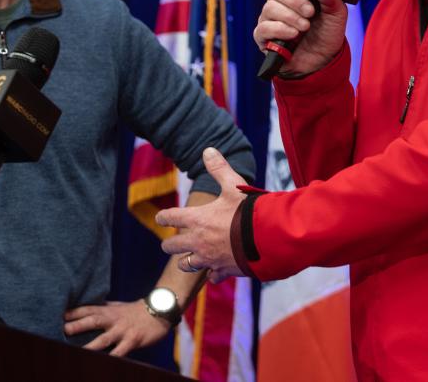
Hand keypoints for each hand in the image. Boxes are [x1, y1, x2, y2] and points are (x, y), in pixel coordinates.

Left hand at [64, 300, 171, 355]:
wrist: (158, 311)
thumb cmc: (134, 311)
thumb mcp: (117, 306)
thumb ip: (102, 309)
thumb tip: (84, 311)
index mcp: (108, 310)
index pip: (88, 309)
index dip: (74, 313)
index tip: (60, 316)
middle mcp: (113, 319)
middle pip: (93, 321)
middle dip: (78, 326)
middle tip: (63, 330)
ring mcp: (122, 330)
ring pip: (104, 339)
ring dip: (90, 346)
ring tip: (78, 352)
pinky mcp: (132, 340)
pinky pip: (120, 352)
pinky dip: (111, 358)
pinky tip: (103, 364)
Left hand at [156, 148, 246, 283]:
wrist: (267, 237)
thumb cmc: (248, 210)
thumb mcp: (234, 185)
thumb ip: (219, 169)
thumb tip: (208, 150)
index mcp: (197, 219)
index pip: (170, 217)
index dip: (163, 217)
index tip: (160, 218)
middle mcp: (198, 241)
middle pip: (172, 247)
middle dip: (169, 245)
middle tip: (170, 244)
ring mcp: (209, 258)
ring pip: (187, 265)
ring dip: (187, 261)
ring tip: (189, 259)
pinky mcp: (224, 270)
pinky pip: (212, 276)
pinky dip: (212, 274)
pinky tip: (215, 271)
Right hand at [253, 0, 346, 75]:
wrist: (323, 61)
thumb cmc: (327, 34)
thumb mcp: (337, 15)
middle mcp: (279, 2)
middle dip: (295, 1)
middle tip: (310, 12)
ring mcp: (270, 19)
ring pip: (270, 8)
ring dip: (290, 17)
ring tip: (305, 27)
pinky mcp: (263, 36)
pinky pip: (264, 27)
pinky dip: (280, 30)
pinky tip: (293, 35)